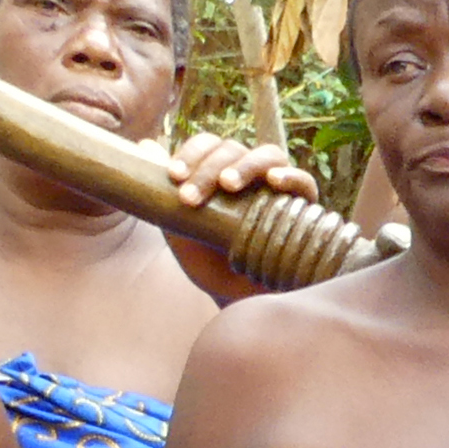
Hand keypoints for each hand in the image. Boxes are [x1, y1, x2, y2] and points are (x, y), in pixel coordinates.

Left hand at [161, 133, 325, 303]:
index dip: (191, 153)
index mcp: (220, 171)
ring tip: (228, 185)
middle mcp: (250, 173)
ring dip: (245, 165)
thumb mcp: (178, 228)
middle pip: (232, 148)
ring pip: (268, 155)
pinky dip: (290, 176)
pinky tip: (274, 181)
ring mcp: (278, 188)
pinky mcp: (304, 207)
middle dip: (208, 169)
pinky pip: (303, 181)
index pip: (208, 145)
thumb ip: (161, 192)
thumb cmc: (209, 263)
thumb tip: (145, 146)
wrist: (238, 301)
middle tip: (190, 198)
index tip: (174, 177)